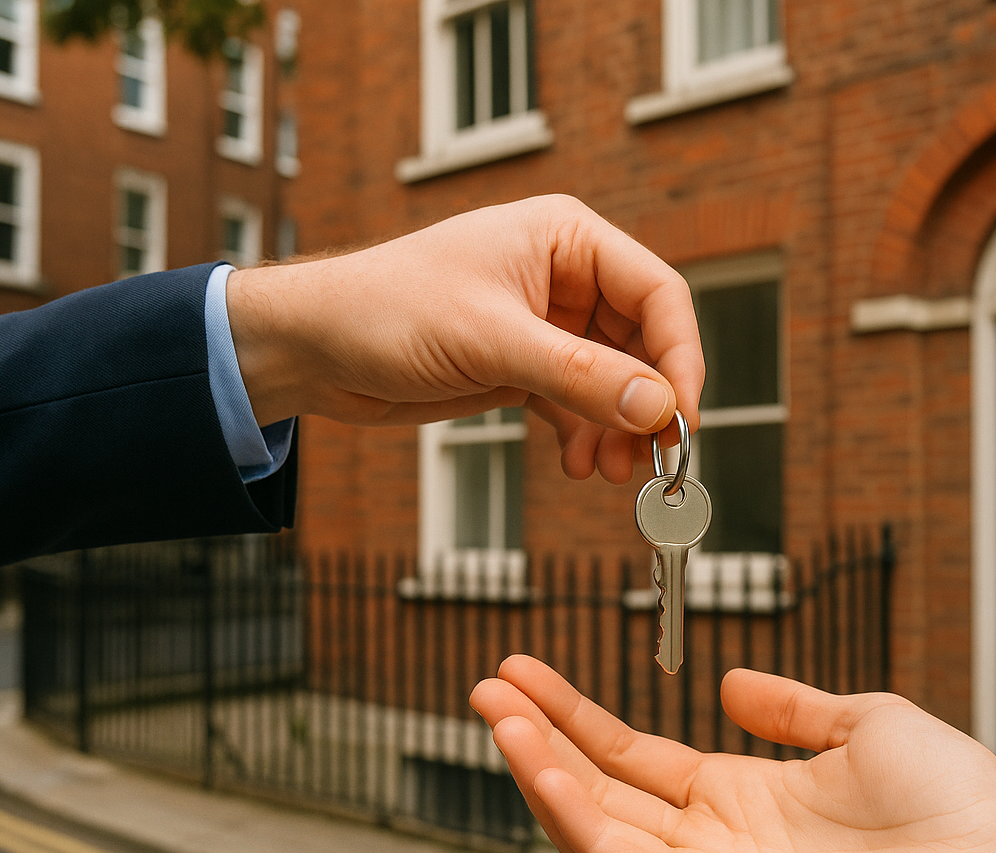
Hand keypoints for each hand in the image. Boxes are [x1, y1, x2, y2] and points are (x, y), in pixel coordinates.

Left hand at [224, 195, 703, 483]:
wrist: (314, 347)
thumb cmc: (386, 311)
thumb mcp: (491, 342)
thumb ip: (580, 376)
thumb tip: (657, 408)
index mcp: (566, 238)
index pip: (657, 294)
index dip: (679, 358)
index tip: (681, 418)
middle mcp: (565, 275)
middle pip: (643, 343)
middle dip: (647, 404)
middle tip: (653, 460)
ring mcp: (546, 323)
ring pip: (614, 380)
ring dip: (618, 428)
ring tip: (610, 472)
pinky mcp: (523, 364)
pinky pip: (579, 402)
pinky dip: (585, 434)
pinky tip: (577, 463)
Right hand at [470, 656, 995, 852]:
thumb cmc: (953, 806)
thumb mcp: (860, 724)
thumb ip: (788, 707)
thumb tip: (727, 682)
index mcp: (741, 797)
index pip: (634, 757)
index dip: (576, 716)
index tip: (524, 670)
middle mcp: (716, 843)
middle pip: (603, 790)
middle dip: (540, 740)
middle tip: (484, 687)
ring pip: (602, 833)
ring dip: (542, 777)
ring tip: (496, 719)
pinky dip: (581, 829)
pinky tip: (546, 779)